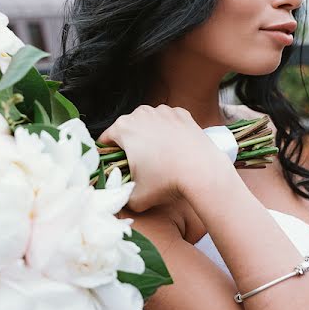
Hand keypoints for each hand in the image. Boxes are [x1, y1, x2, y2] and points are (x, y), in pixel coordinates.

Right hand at [97, 104, 231, 211]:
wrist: (203, 172)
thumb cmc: (167, 182)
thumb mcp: (135, 198)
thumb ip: (120, 197)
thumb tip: (118, 198)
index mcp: (123, 127)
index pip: (105, 140)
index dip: (108, 155)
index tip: (116, 166)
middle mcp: (141, 113)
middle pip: (127, 129)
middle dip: (129, 144)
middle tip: (138, 164)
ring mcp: (163, 111)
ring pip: (148, 123)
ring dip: (148, 136)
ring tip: (157, 156)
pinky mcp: (182, 114)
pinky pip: (167, 122)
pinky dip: (168, 132)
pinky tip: (173, 148)